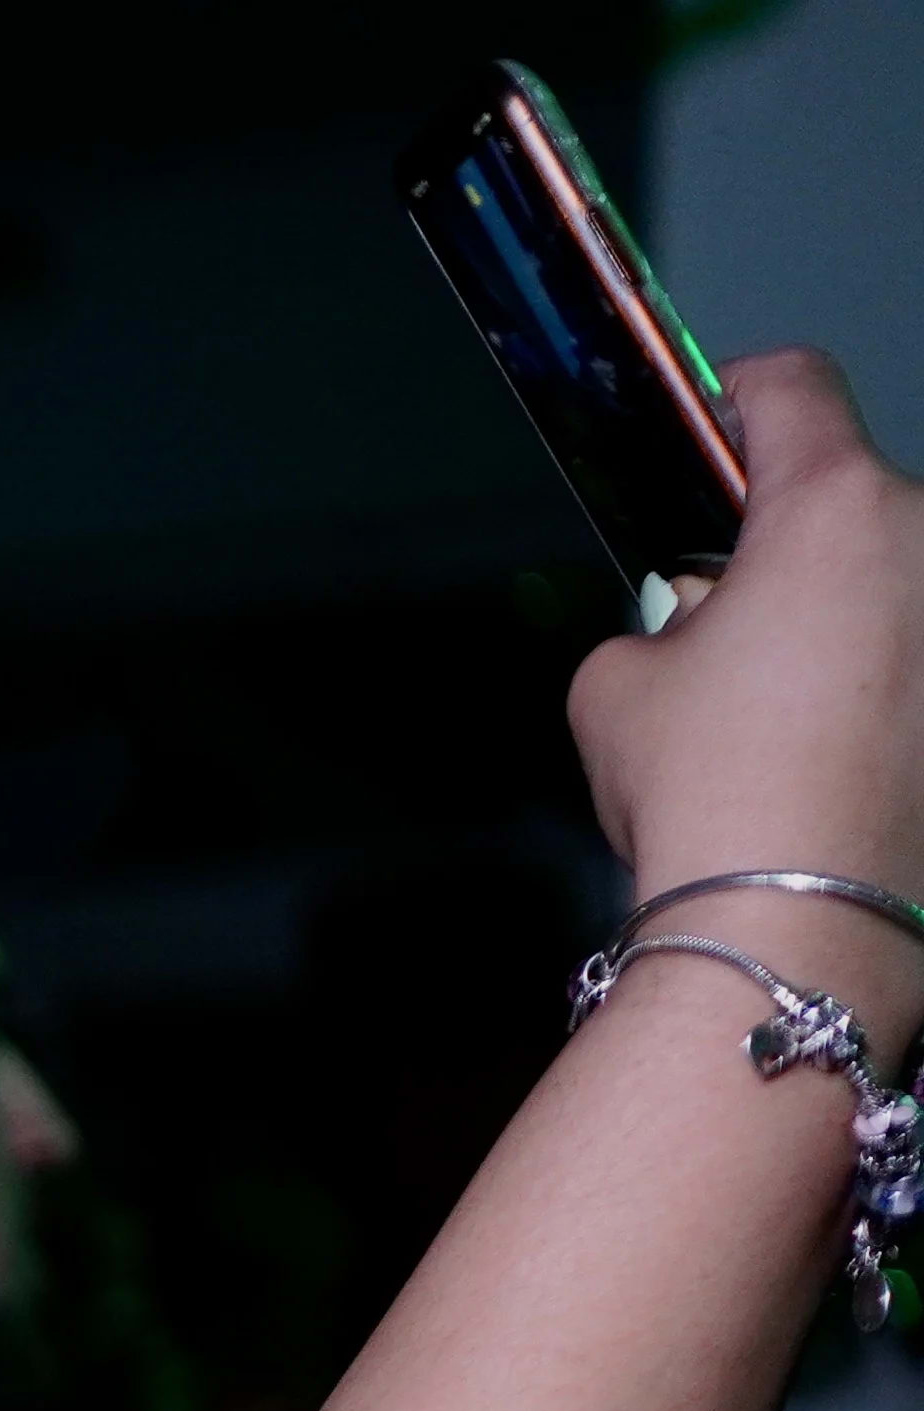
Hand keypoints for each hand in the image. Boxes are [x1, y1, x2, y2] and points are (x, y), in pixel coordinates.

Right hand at [571, 353, 923, 1013]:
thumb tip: (698, 624)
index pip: (792, 388)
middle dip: (782, 537)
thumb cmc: (708, 787)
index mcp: (833, 507)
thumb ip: (659, 619)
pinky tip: (823, 751)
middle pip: (848, 495)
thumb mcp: (615, 683)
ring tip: (774, 700)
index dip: (734, 394)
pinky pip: (911, 654)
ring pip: (889, 579)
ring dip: (838, 609)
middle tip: (716, 609)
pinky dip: (875, 680)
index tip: (708, 423)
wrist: (800, 922)